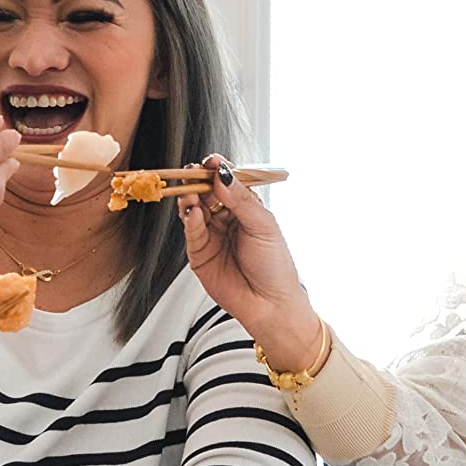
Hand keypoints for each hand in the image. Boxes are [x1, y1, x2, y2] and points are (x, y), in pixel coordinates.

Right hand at [175, 153, 324, 369]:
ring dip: (190, 197)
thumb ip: (241, 200)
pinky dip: (189, 219)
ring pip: (194, 208)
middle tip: (193, 172)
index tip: (211, 161)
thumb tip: (223, 175)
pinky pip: (191, 231)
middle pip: (206, 192)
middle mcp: (227, 219)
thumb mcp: (263, 225)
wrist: (270, 304)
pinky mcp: (199, 253)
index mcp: (246, 208)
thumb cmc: (275, 267)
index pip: (227, 182)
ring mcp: (212, 235)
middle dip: (198, 181)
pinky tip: (192, 212)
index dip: (218, 170)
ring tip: (190, 192)